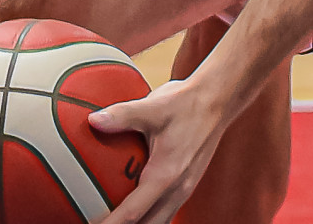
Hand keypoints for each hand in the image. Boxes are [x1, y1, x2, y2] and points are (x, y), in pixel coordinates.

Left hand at [91, 77, 227, 223]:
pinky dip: (150, 216)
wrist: (218, 100)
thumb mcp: (153, 106)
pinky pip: (166, 212)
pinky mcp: (186, 185)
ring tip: (117, 220)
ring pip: (159, 222)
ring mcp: (183, 190)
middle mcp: (177, 189)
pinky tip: (137, 208)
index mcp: (166, 175)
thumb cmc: (187, 103)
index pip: (133, 213)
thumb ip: (122, 115)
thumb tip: (94, 120)